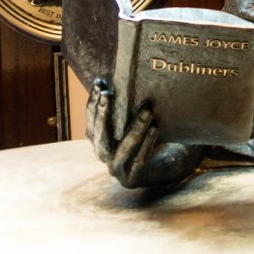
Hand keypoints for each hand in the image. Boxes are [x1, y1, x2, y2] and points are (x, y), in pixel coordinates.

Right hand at [85, 79, 200, 187]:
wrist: (162, 167)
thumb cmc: (146, 137)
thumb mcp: (134, 120)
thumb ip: (128, 105)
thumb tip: (129, 74)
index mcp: (99, 138)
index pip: (90, 119)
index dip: (93, 103)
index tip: (101, 83)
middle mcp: (103, 154)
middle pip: (98, 136)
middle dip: (102, 115)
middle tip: (109, 96)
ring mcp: (116, 169)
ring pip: (120, 150)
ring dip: (133, 130)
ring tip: (147, 111)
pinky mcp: (132, 179)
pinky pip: (139, 161)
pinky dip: (147, 144)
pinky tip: (156, 129)